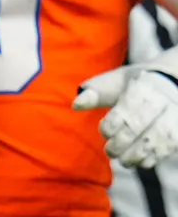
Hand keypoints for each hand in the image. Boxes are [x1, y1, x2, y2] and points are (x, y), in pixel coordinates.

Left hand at [74, 52, 177, 167]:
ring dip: (137, 155)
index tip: (105, 131)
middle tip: (110, 151)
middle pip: (140, 126)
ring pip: (156, 140)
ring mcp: (174, 117)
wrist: (171, 83)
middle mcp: (162, 102)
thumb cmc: (135, 85)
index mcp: (141, 88)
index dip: (112, 126)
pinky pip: (168, 149)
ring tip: (123, 160)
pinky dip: (153, 158)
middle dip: (122, 143)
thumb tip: (76, 104)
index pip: (125, 110)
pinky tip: (140, 162)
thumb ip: (95, 93)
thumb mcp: (115, 82)